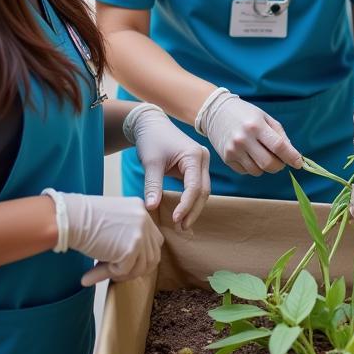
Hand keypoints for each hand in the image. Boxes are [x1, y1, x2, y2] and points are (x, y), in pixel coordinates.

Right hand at [45, 191, 164, 286]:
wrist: (69, 218)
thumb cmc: (81, 220)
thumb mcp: (111, 221)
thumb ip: (125, 234)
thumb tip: (131, 262)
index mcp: (140, 209)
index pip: (153, 239)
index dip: (140, 255)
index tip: (121, 262)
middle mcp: (145, 219)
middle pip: (153, 254)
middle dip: (135, 268)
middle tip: (114, 273)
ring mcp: (140, 233)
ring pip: (141, 267)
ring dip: (121, 274)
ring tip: (100, 274)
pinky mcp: (131, 248)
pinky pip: (124, 271)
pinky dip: (108, 275)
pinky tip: (91, 273)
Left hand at [124, 103, 210, 230]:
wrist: (151, 125)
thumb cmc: (151, 140)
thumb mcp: (150, 163)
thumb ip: (152, 185)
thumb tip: (151, 208)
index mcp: (194, 156)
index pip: (195, 187)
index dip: (186, 205)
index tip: (175, 219)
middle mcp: (203, 158)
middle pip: (204, 191)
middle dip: (193, 210)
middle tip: (181, 228)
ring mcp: (201, 162)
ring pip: (203, 190)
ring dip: (193, 207)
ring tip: (181, 224)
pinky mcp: (195, 166)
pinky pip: (197, 187)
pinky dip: (191, 200)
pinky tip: (182, 212)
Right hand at [195, 88, 301, 176]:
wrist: (216, 112)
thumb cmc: (245, 114)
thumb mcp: (265, 118)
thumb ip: (280, 135)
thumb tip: (292, 154)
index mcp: (256, 126)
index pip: (278, 146)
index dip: (291, 157)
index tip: (299, 163)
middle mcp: (244, 139)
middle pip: (269, 163)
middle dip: (279, 165)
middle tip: (281, 160)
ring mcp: (233, 150)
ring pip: (258, 171)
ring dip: (266, 167)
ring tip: (263, 154)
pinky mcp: (226, 158)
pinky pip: (246, 172)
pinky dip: (253, 167)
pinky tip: (250, 155)